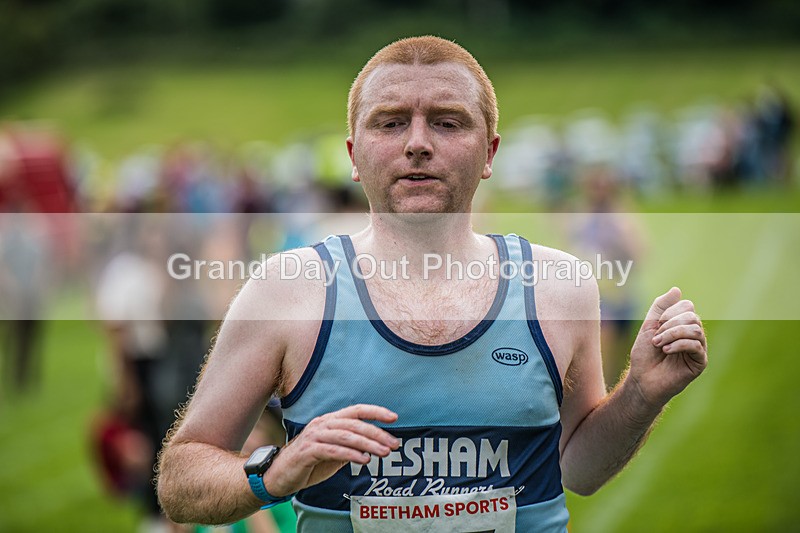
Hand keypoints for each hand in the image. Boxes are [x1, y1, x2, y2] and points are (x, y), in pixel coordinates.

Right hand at [262, 404, 398, 496]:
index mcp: (330, 420)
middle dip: (377, 433)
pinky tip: (364, 460)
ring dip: (368, 444)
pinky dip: (350, 454)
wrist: (279, 476)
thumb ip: (351, 446)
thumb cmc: (308, 463)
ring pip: (346, 436)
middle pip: (354, 424)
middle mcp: (322, 424)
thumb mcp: (334, 452)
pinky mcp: (307, 451)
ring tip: (384, 452)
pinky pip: (333, 451)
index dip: (376, 412)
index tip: (394, 417)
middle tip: (394, 444)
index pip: (356, 410)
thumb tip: (374, 446)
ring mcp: (314, 436)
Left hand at [628, 287, 707, 407]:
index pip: (687, 306)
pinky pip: (696, 345)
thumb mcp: (648, 325)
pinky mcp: (699, 363)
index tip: (655, 324)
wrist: (641, 379)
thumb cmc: (644, 355)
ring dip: (673, 334)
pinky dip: (679, 344)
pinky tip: (666, 351)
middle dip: (670, 324)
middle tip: (655, 337)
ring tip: (659, 344)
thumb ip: (661, 307)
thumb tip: (677, 289)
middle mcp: (693, 335)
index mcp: (682, 325)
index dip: (670, 311)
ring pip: (696, 329)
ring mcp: (698, 349)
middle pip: (692, 316)